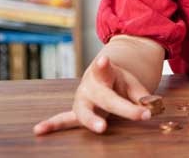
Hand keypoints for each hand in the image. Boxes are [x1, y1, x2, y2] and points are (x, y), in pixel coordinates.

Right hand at [33, 55, 151, 134]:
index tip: (103, 60)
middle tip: (131, 114)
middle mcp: (91, 86)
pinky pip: (64, 119)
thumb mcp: (131, 83)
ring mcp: (82, 99)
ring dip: (92, 120)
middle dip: (120, 107)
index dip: (103, 66)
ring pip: (84, 111)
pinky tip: (38, 130)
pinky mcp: (77, 111)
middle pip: (105, 98)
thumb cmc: (118, 81)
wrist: (103, 75)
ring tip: (102, 127)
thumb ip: (141, 95)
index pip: (105, 70)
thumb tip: (150, 106)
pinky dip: (52, 125)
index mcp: (105, 73)